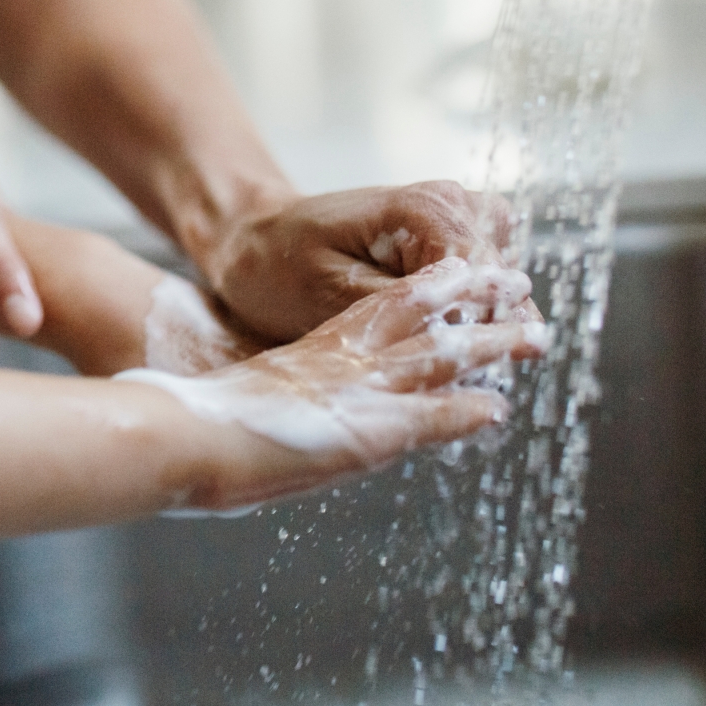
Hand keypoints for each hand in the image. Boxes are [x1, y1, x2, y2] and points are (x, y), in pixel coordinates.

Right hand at [151, 260, 545, 510]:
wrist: (171, 430)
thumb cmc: (187, 416)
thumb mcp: (242, 390)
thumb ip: (274, 387)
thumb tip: (276, 395)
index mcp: (313, 351)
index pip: (383, 308)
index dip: (427, 291)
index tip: (466, 271)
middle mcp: (338, 361)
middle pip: (419, 319)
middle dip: (471, 304)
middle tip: (518, 286)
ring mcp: (351, 393)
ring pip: (435, 357)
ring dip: (486, 346)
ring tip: (534, 335)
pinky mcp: (360, 433)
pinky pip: (424, 418)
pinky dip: (461, 413)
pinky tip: (498, 410)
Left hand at [199, 182, 522, 342]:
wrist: (253, 240)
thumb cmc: (275, 263)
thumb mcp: (329, 293)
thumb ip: (403, 307)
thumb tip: (464, 330)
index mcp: (421, 208)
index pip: (483, 276)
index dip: (470, 328)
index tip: (442, 366)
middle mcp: (450, 202)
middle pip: (502, 282)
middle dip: (478, 330)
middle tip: (429, 369)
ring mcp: (456, 217)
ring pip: (503, 285)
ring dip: (478, 323)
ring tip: (429, 356)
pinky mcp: (450, 241)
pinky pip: (486, 283)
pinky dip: (470, 314)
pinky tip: (435, 340)